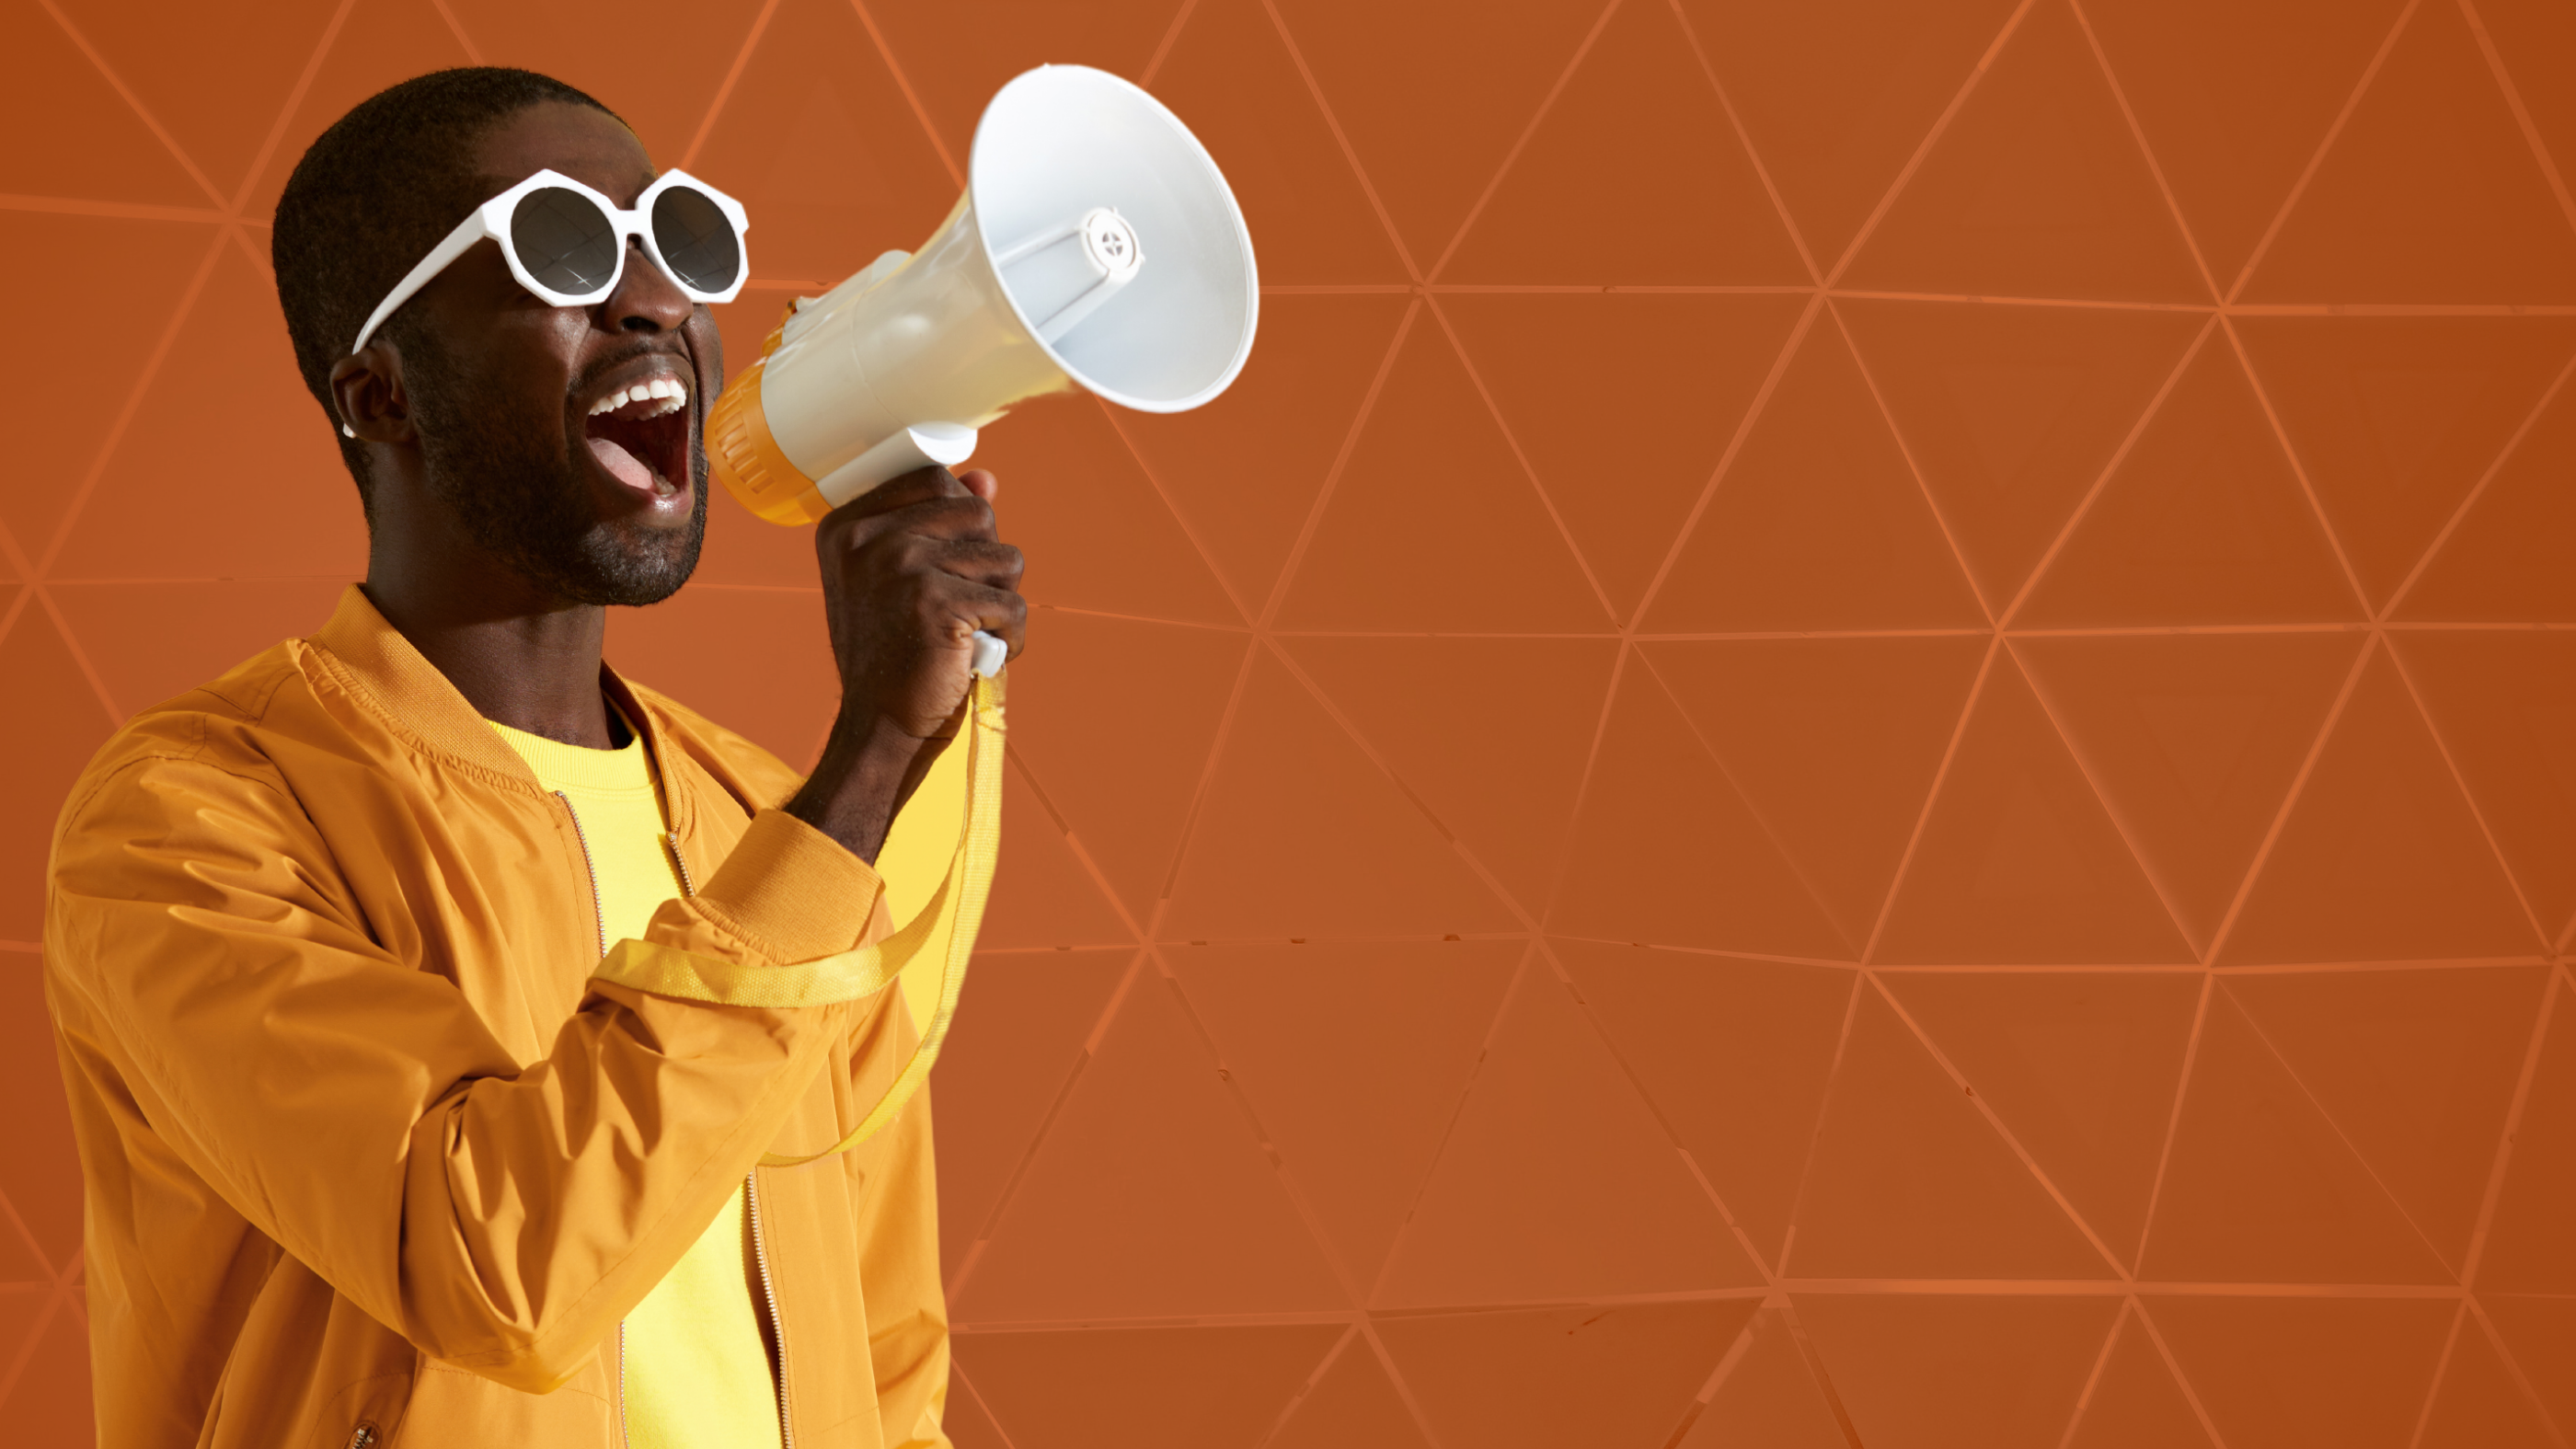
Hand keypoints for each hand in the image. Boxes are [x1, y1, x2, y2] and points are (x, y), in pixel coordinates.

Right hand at [783, 466, 1024, 862]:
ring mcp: (901, 566)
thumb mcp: (901, 576)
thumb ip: (937, 521)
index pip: (935, 478)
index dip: (959, 521)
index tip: (939, 569)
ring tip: (964, 633)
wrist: (880, 725)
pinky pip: (1014, 604)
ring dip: (1000, 602)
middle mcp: (869, 538)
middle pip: (977, 511)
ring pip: (1006, 557)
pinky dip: (1009, 638)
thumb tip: (985, 478)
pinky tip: (975, 657)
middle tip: (954, 606)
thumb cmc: (894, 650)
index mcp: (849, 523)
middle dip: (985, 562)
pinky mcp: (937, 603)